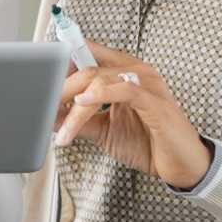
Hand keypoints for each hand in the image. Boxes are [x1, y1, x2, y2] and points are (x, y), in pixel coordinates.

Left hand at [51, 43, 212, 189]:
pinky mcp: (156, 102)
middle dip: (61, 89)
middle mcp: (135, 72)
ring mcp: (148, 85)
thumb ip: (79, 119)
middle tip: (43, 107)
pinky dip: (100, 95)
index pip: (89, 54)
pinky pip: (124, 90)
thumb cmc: (148, 143)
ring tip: (62, 127)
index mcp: (123, 73)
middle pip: (88, 69)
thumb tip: (49, 115)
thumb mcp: (104, 130)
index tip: (40, 75)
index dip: (62, 61)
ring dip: (75, 105)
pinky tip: (83, 103)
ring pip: (100, 80)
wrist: (181, 166)